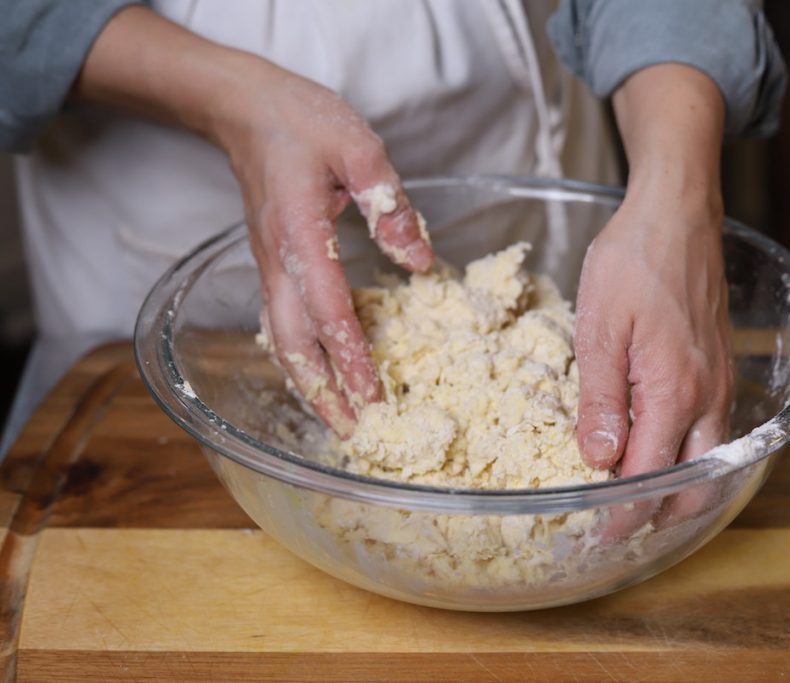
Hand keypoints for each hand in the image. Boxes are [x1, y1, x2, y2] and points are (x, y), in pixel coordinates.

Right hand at [72, 6, 432, 435]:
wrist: (243, 108)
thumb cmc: (299, 121)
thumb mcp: (358, 147)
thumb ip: (390, 204)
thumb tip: (419, 262)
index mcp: (299, 234)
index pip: (326, 308)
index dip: (349, 356)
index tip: (372, 396)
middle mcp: (278, 261)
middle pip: (293, 344)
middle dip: (324, 394)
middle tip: (355, 434)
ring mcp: (271, 267)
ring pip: (282, 341)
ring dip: (310, 386)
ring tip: (340, 422)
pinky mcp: (274, 265)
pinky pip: (282, 325)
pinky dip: (302, 360)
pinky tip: (322, 378)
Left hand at [575, 192, 732, 537]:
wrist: (677, 214)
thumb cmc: (634, 261)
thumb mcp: (600, 327)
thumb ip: (601, 399)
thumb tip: (599, 460)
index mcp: (674, 391)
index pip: (649, 477)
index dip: (622, 513)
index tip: (597, 532)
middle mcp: (708, 397)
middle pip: (694, 486)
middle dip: (657, 516)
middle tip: (615, 527)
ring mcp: (720, 385)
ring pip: (709, 464)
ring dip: (676, 493)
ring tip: (634, 502)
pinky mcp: (721, 371)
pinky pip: (712, 434)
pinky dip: (688, 461)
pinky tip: (656, 453)